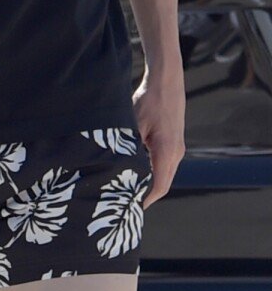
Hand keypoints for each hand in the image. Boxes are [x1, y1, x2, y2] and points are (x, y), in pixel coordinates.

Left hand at [133, 69, 184, 205]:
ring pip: (163, 175)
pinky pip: (163, 165)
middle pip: (162, 184)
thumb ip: (127, 148)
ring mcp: (177, 148)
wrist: (167, 81)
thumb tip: (113, 168)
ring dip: (148, 184)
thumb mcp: (132, 124)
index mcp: (167, 151)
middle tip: (124, 205)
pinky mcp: (174, 142)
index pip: (159, 187)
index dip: (144, 201)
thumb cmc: (148, 100)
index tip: (129, 209)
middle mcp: (176, 153)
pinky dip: (151, 173)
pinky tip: (134, 172)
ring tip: (127, 191)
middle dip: (144, 196)